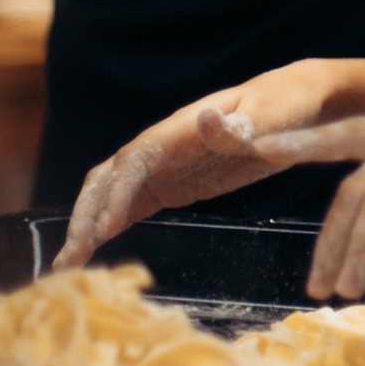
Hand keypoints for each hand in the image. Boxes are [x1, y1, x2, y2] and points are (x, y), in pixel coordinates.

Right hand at [57, 59, 351, 266]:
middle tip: (69, 258)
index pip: (134, 160)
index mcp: (181, 128)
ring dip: (88, 224)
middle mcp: (163, 145)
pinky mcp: (171, 183)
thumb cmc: (285, 105)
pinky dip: (108, 226)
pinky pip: (131, 204)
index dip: (117, 193)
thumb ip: (238, 126)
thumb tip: (204, 118)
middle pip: (109, 177)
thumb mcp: (271, 115)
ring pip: (112, 192)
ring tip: (68, 264)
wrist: (296, 101)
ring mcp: (164, 164)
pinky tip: (91, 252)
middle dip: (86, 215)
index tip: (107, 228)